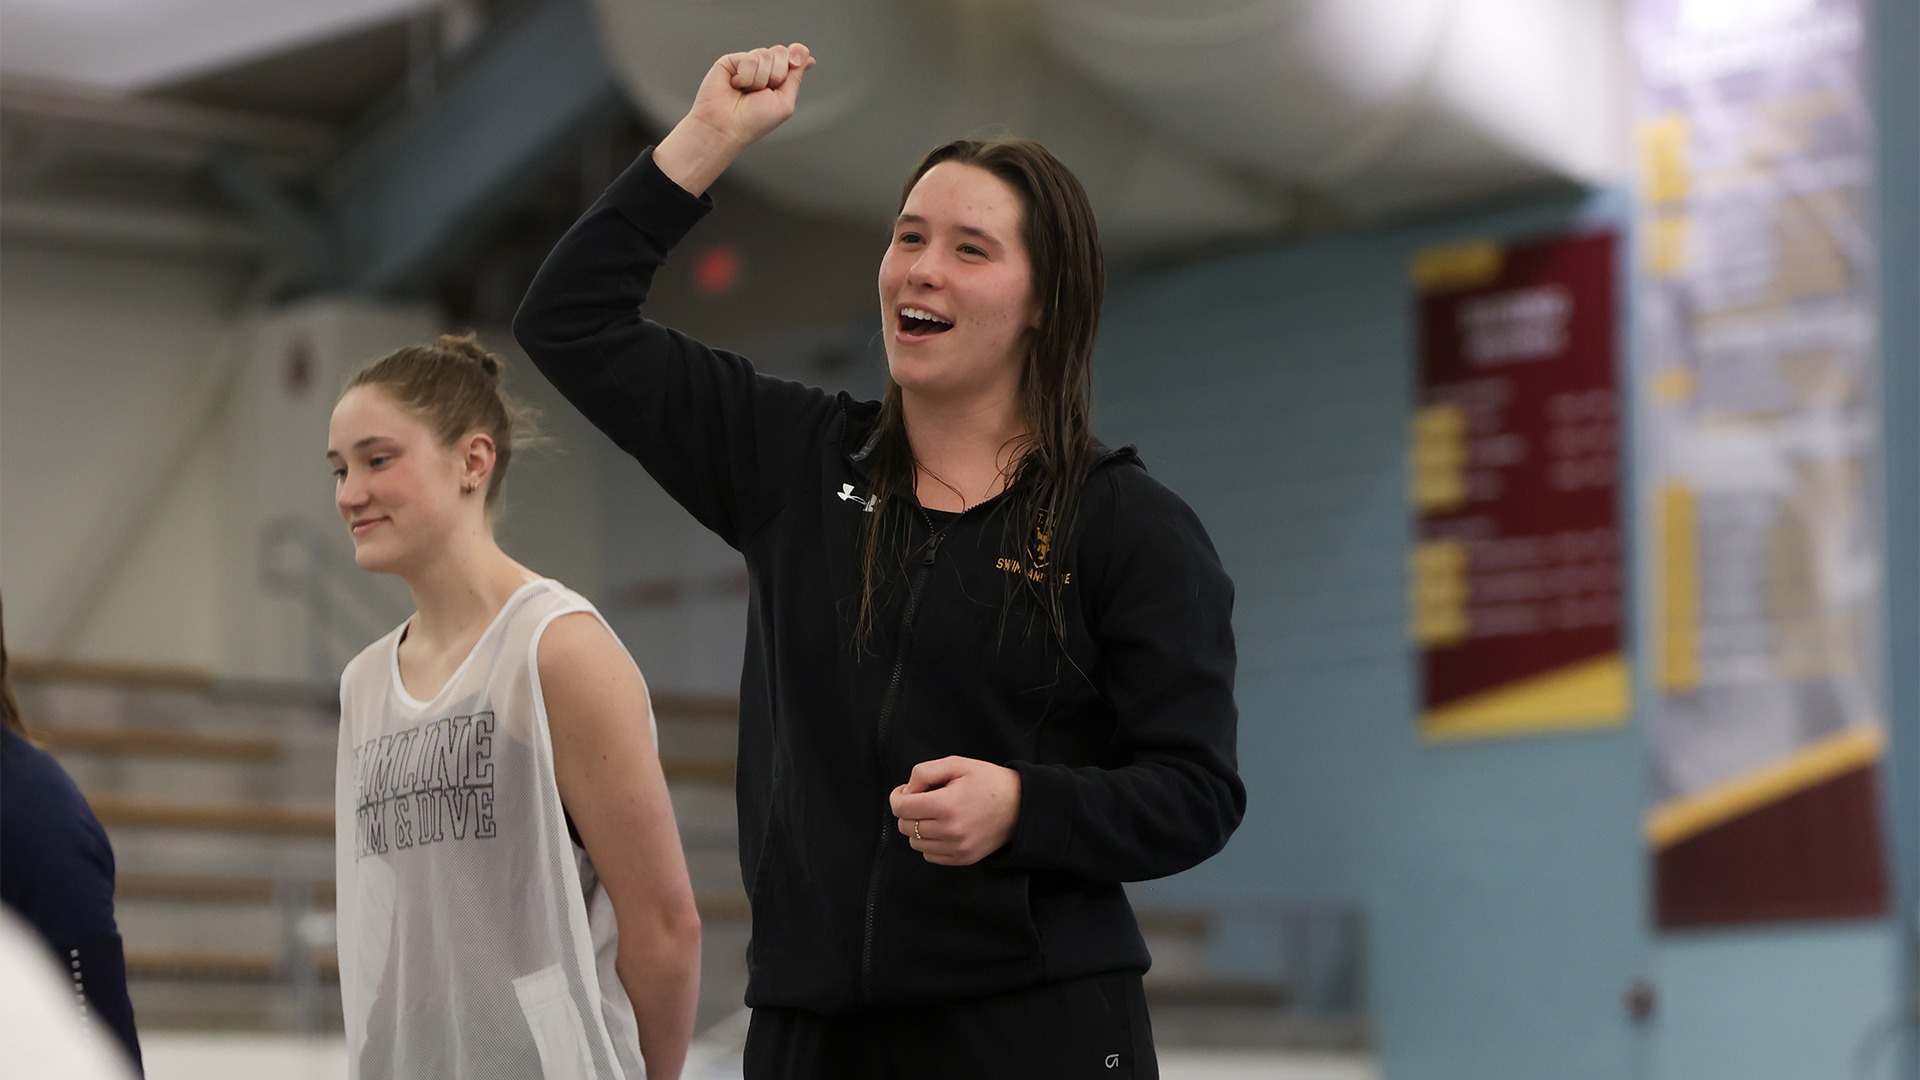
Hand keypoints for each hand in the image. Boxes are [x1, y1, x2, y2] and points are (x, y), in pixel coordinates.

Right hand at [655, 43, 814, 195]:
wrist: (727, 127)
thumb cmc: (753, 122)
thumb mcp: (785, 102)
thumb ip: (796, 77)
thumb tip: (809, 58)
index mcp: (778, 78)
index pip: (793, 55)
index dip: (797, 55)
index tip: (795, 64)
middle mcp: (763, 69)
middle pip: (781, 51)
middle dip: (777, 74)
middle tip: (764, 91)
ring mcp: (747, 64)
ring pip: (765, 54)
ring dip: (760, 79)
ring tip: (747, 92)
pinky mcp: (731, 61)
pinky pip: (749, 58)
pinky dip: (746, 76)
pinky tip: (736, 86)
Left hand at [889, 757, 1021, 865]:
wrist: (1020, 806)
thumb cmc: (988, 781)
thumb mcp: (957, 764)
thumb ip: (925, 772)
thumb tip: (907, 791)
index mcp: (946, 805)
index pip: (901, 808)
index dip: (898, 796)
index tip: (907, 791)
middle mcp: (949, 831)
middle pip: (905, 826)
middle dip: (908, 811)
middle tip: (924, 799)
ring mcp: (956, 848)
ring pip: (915, 842)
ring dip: (918, 828)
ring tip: (934, 814)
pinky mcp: (963, 858)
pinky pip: (929, 855)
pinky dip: (929, 843)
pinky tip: (942, 828)